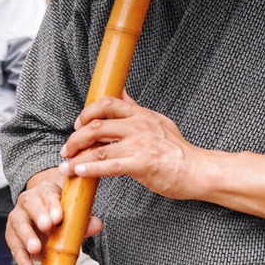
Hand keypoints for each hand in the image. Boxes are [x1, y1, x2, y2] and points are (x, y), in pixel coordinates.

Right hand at [5, 167, 102, 264]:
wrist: (44, 223)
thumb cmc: (60, 218)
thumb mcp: (74, 217)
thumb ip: (84, 221)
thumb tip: (97, 225)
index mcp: (45, 192)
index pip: (48, 193)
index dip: (52, 204)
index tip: (58, 216)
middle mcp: (28, 201)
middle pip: (30, 204)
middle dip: (39, 216)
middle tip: (47, 227)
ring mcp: (18, 217)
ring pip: (19, 224)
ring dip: (27, 237)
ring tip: (36, 249)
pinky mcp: (11, 235)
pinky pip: (14, 246)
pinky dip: (21, 258)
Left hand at [60, 93, 201, 198]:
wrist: (197, 170)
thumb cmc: (178, 151)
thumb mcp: (158, 121)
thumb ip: (136, 108)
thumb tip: (121, 92)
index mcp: (141, 115)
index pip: (107, 104)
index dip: (87, 113)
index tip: (78, 125)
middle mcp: (138, 126)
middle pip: (96, 125)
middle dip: (76, 138)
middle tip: (67, 149)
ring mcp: (139, 144)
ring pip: (98, 147)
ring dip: (77, 156)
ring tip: (66, 165)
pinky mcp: (141, 164)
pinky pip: (109, 165)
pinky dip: (90, 168)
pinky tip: (80, 172)